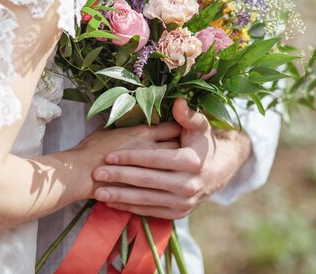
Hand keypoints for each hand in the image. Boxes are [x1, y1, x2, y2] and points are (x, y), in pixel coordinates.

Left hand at [91, 98, 251, 218]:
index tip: (108, 155)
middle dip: (119, 177)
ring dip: (120, 196)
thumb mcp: (199, 126)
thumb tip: (178, 101)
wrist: (218, 171)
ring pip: (146, 199)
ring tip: (98, 192)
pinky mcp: (179, 213)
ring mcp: (184, 202)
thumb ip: (187, 115)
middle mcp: (189, 184)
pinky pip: (151, 211)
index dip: (130, 157)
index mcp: (192, 161)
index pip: (155, 159)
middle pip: (147, 181)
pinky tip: (112, 203)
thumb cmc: (202, 143)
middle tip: (96, 173)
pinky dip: (131, 208)